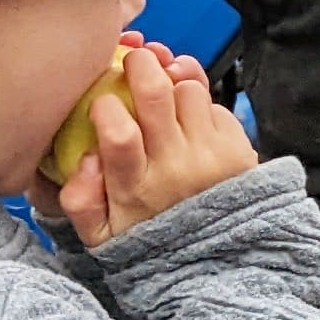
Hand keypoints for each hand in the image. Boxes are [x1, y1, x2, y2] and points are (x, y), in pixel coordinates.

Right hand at [48, 39, 254, 244]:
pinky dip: (200, 103)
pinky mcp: (238, 148)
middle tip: (134, 59)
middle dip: (140, 64)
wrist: (216, 260)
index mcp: (136, 188)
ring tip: (164, 94)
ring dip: (174, 83)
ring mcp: (211, 155)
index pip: (119, 133)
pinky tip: (188, 117)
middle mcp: (176, 167)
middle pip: (157, 94)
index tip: (102, 101)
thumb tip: (86, 160)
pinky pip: (215, 104)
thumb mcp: (102, 235)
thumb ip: (80, 200)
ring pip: (189, 90)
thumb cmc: (150, 239)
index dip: (106, 105)